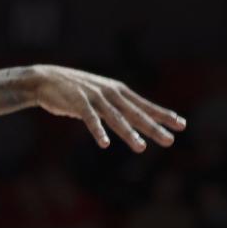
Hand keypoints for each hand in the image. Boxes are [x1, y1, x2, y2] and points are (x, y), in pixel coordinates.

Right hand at [28, 65, 185, 151]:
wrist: (45, 80)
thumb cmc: (73, 91)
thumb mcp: (98, 96)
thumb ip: (112, 106)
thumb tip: (127, 117)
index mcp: (118, 92)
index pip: (145, 105)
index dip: (163, 115)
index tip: (181, 125)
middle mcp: (111, 94)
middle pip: (136, 114)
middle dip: (154, 128)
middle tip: (170, 141)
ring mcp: (95, 98)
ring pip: (116, 118)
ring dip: (129, 134)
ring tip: (141, 148)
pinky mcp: (78, 103)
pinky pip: (90, 120)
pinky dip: (98, 131)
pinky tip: (105, 144)